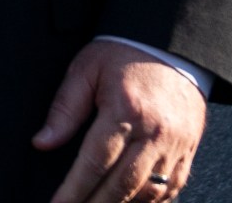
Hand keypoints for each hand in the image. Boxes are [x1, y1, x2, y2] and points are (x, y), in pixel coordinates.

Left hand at [34, 39, 206, 202]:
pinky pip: (171, 187)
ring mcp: (176, 143)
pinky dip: (151, 202)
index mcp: (126, 110)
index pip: (95, 163)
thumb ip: (65, 107)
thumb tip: (42, 143)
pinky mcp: (189, 149)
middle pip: (121, 186)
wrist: (173, 43)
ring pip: (149, 193)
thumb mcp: (87, 69)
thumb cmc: (125, 53)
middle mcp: (155, 132)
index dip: (73, 191)